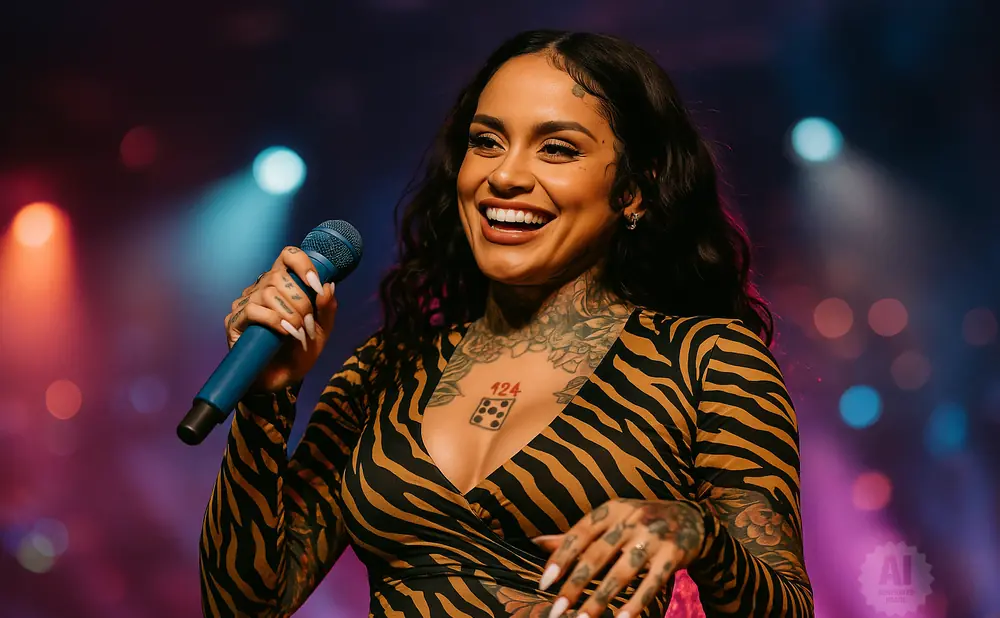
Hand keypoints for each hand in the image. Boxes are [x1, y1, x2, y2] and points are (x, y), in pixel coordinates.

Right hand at [223, 246, 337, 392]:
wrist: (281, 380)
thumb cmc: (299, 352)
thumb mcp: (321, 330)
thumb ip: (327, 308)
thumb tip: (329, 285)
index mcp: (282, 285)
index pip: (287, 256)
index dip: (303, 264)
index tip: (316, 285)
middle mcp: (260, 289)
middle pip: (278, 276)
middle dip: (301, 300)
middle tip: (308, 323)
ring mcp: (245, 304)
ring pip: (267, 293)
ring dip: (291, 314)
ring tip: (299, 333)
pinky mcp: (234, 322)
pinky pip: (253, 311)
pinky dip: (275, 321)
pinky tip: (286, 333)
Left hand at [532, 499, 705, 617]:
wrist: (692, 519)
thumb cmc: (638, 522)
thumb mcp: (610, 521)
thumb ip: (576, 535)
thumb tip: (535, 542)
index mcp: (611, 510)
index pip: (579, 534)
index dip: (561, 558)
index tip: (544, 583)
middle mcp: (631, 519)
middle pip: (597, 555)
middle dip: (575, 585)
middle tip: (556, 610)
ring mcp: (653, 537)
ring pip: (622, 572)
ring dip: (600, 599)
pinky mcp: (673, 554)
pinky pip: (652, 583)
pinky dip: (636, 603)